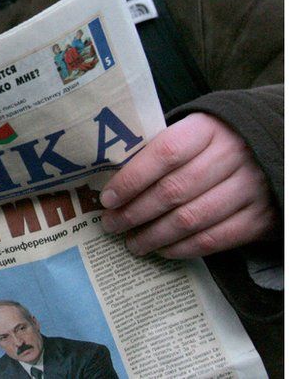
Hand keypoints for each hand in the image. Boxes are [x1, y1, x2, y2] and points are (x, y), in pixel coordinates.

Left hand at [100, 113, 277, 258]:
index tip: (107, 199)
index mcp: (207, 129)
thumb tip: (113, 184)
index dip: (132, 179)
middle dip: (135, 213)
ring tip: (132, 243)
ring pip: (190, 219)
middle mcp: (232, 156)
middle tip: (112, 225)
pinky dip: (182, 248)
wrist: (271, 150)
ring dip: (154, 236)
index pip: (164, 153)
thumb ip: (158, 152)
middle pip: (173, 190)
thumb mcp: (191, 133)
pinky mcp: (259, 217)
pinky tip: (162, 249)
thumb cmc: (212, 145)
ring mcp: (249, 188)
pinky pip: (214, 239)